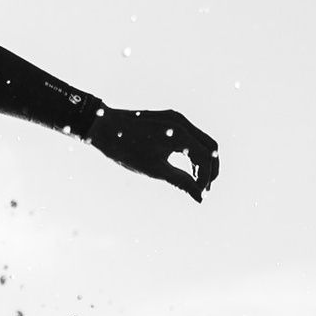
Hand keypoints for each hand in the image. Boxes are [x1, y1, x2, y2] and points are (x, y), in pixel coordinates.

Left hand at [87, 104, 217, 201]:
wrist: (104, 126)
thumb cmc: (126, 149)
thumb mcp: (155, 169)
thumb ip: (181, 182)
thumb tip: (199, 197)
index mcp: (179, 134)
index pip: (205, 158)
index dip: (205, 179)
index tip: (200, 195)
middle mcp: (182, 122)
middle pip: (211, 147)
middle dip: (211, 169)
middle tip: (204, 189)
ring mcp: (177, 117)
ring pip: (202, 140)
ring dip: (203, 161)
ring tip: (196, 181)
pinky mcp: (170, 117)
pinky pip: (191, 135)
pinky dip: (193, 151)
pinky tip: (187, 167)